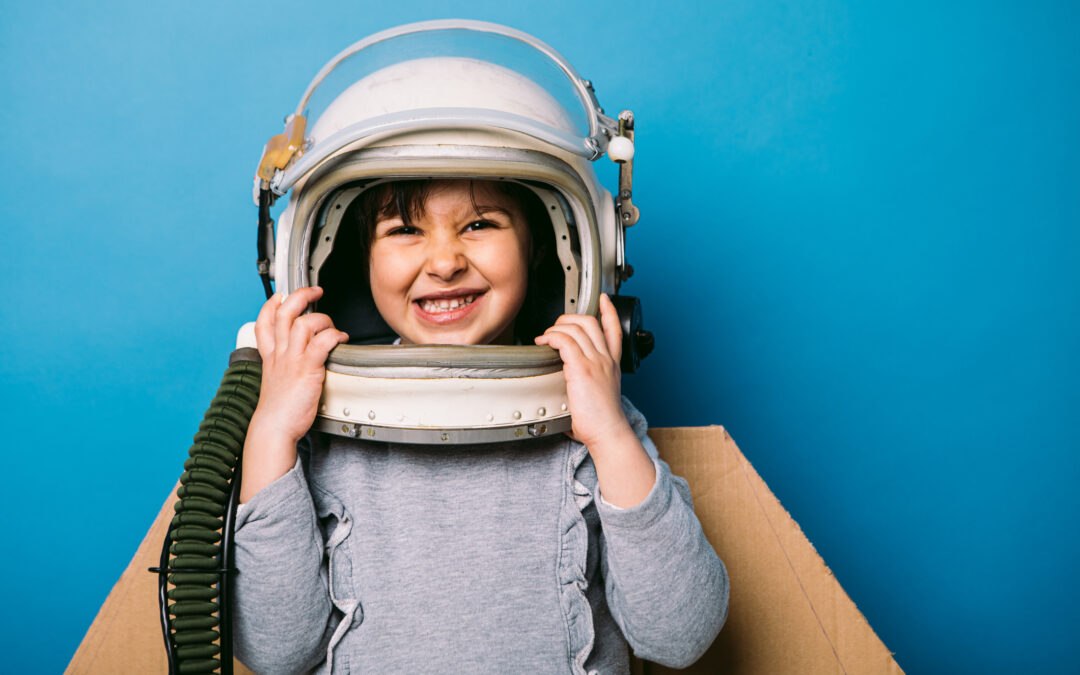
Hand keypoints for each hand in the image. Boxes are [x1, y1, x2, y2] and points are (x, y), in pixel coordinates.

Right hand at [240, 287, 348, 502]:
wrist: (274, 428)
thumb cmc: (278, 410)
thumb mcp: (275, 382)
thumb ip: (284, 367)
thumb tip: (299, 358)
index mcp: (270, 356)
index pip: (264, 322)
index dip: (272, 304)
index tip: (282, 296)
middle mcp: (280, 354)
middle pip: (285, 313)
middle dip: (300, 296)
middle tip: (315, 290)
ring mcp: (292, 360)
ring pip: (304, 323)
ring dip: (322, 319)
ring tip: (332, 327)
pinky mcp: (307, 369)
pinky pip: (321, 343)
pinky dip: (334, 336)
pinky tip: (341, 339)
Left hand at [534, 293, 630, 446]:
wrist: (608, 432)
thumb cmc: (602, 420)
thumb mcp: (601, 394)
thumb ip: (588, 382)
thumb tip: (568, 384)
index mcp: (612, 364)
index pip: (614, 330)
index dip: (609, 311)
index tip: (603, 299)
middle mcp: (606, 359)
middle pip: (591, 322)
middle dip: (570, 317)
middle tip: (556, 325)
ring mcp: (595, 362)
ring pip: (577, 328)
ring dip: (557, 327)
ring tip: (546, 336)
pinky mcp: (582, 369)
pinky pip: (565, 341)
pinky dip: (552, 337)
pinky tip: (544, 342)